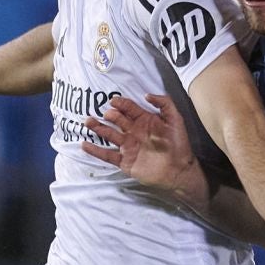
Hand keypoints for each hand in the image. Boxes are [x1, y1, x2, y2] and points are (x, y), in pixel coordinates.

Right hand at [86, 93, 209, 206]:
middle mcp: (133, 132)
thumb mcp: (175, 119)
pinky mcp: (124, 161)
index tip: (114, 101)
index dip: (121, 103)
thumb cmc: (178, 144)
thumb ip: (164, 103)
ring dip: (98, 128)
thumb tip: (146, 94)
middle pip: (117, 120)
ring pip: (109, 135)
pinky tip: (85, 144)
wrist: (179, 170)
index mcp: (144, 121)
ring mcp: (128, 147)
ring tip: (88, 122)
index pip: (129, 108)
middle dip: (109, 115)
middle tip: (106, 114)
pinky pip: (107, 155)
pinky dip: (95, 151)